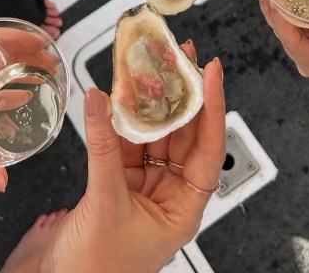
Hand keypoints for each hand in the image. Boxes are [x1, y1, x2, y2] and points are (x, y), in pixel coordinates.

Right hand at [42, 56, 224, 272]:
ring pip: (151, 134)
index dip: (212, 106)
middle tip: (176, 57)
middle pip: (181, 134)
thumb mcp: (106, 203)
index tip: (210, 71)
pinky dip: (118, 119)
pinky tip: (115, 95)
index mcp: (183, 208)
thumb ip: (103, 147)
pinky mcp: (116, 183)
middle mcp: (168, 194)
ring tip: (146, 67)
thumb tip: (100, 100)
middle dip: (178, 94)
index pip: (208, 147)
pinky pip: (123, 142)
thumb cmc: (96, 270)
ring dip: (147, 102)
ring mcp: (143, 186)